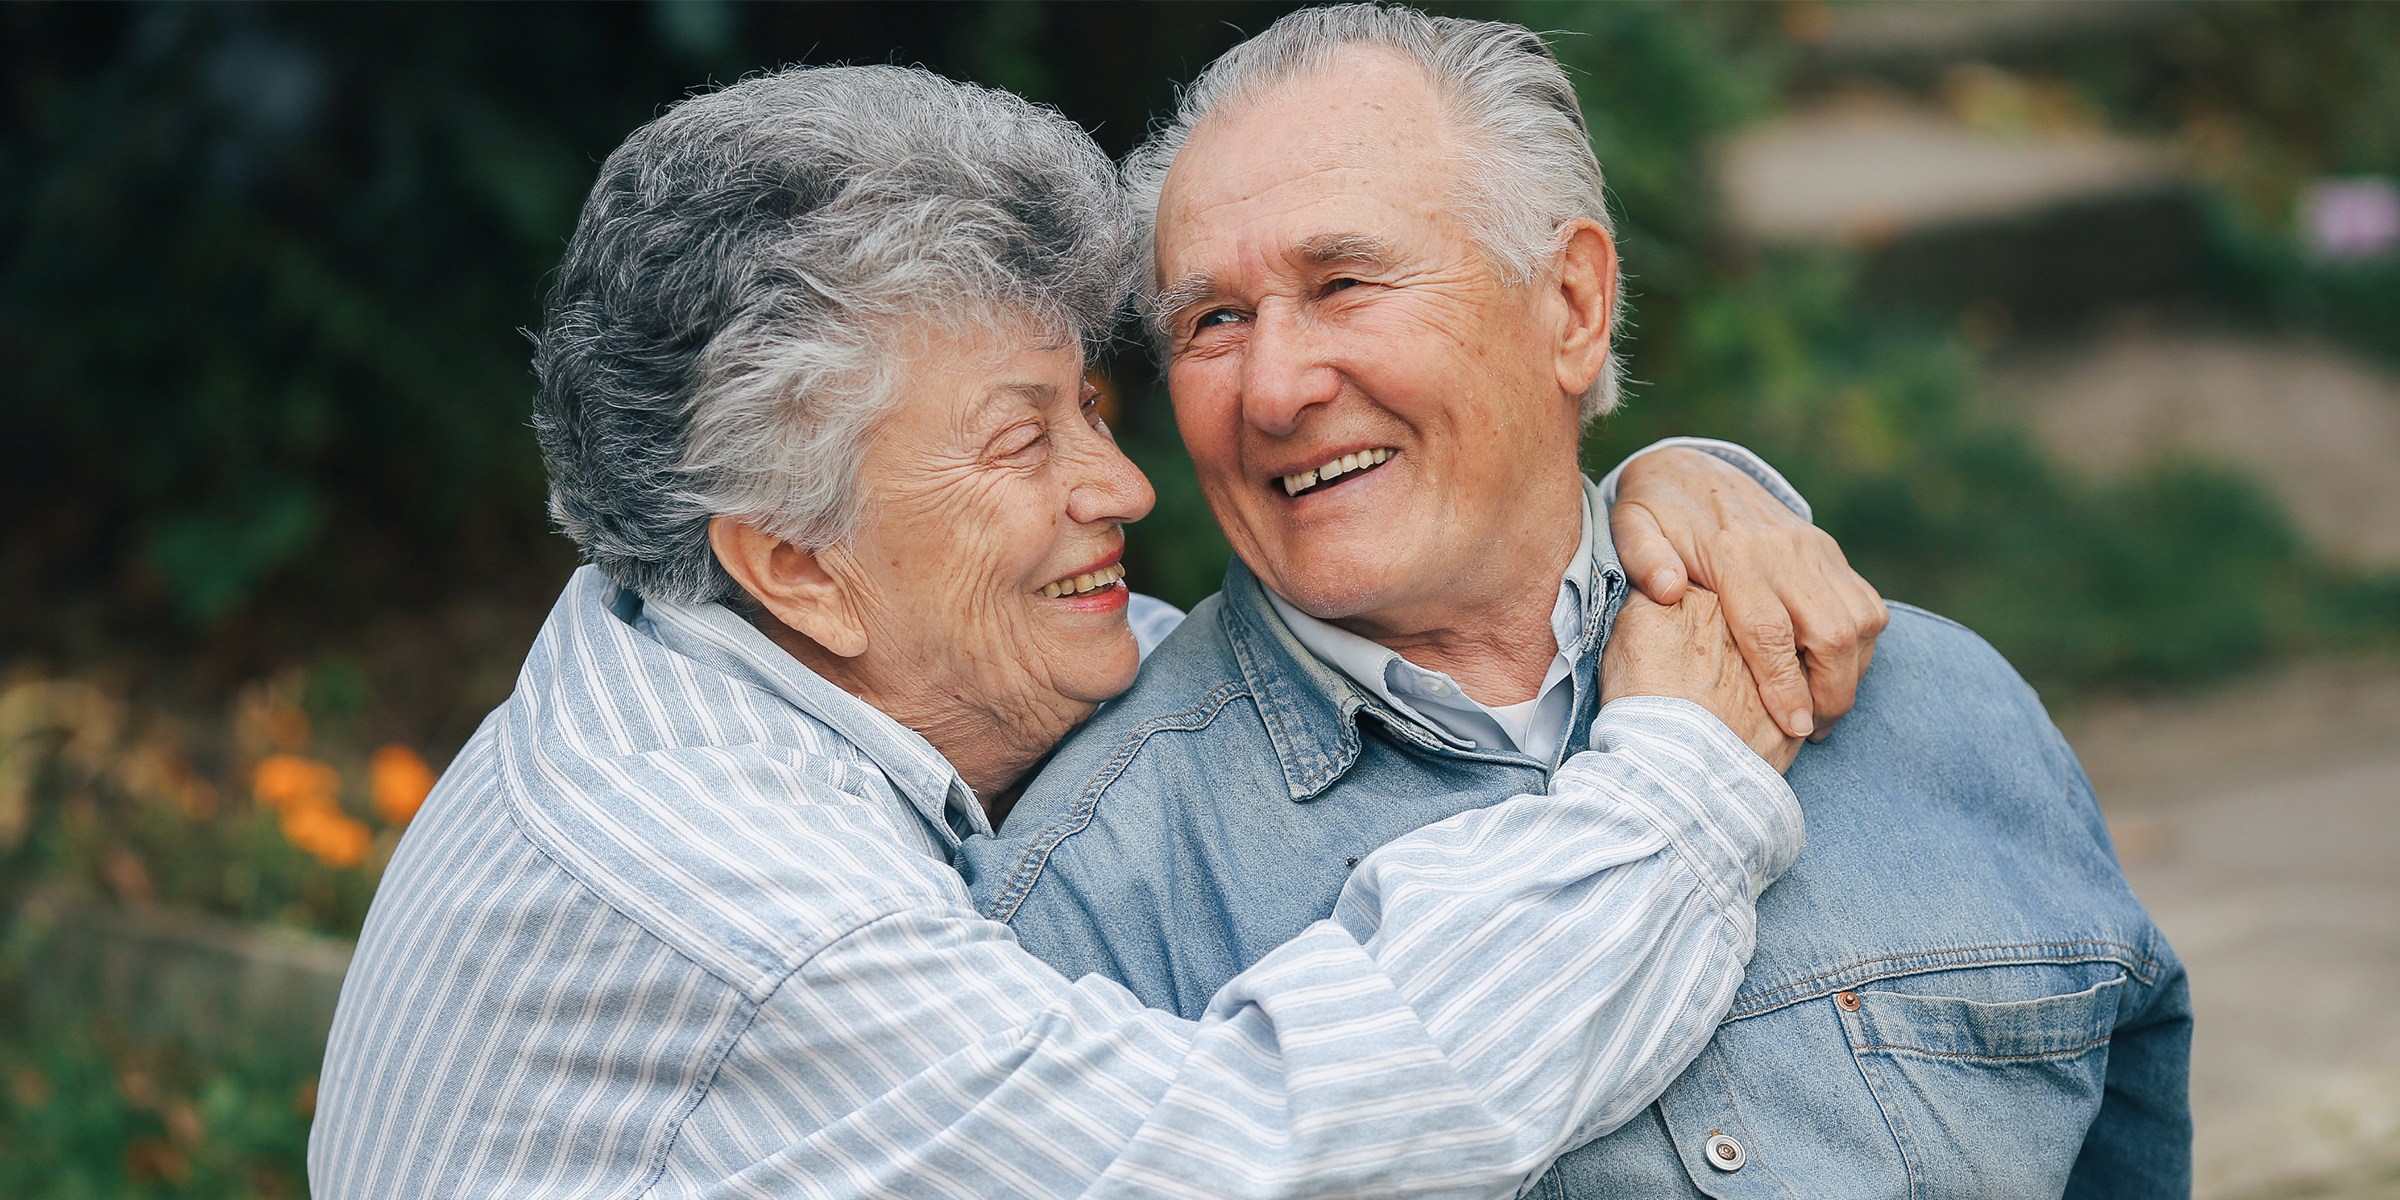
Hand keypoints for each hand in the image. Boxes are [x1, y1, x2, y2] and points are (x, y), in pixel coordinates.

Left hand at [1611, 447, 1887, 742]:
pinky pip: (1867, 604)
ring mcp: (1813, 549)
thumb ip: (1644, 559)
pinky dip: (1860, 645)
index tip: (1794, 728)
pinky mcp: (1827, 550)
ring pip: (1861, 620)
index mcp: (1732, 553)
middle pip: (1831, 632)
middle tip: (1810, 730)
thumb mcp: (1630, 528)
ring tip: (1822, 709)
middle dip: (1832, 691)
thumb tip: (1668, 591)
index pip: (1769, 630)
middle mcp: (1784, 551)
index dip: (1785, 684)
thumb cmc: (1653, 513)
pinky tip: (1833, 671)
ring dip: (1851, 672)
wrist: (1689, 467)